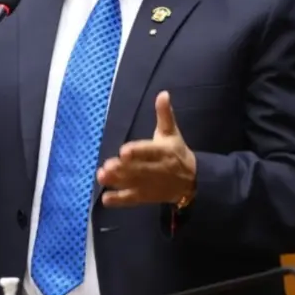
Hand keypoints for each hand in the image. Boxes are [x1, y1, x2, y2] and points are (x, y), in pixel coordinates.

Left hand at [98, 91, 196, 206]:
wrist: (192, 181)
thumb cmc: (176, 152)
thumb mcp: (172, 132)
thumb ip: (164, 114)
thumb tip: (163, 93)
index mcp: (164, 152)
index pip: (150, 151)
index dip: (137, 152)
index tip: (124, 151)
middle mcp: (157, 169)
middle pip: (139, 169)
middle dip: (123, 168)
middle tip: (107, 166)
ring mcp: (151, 185)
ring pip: (133, 184)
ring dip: (117, 181)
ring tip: (102, 177)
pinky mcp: (146, 197)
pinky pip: (132, 199)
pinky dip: (119, 200)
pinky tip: (106, 199)